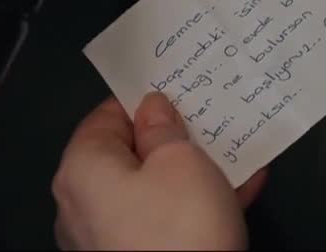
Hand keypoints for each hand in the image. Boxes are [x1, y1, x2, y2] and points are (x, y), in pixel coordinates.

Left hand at [52, 93, 266, 250]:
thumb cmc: (179, 225)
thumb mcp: (180, 160)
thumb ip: (163, 126)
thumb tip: (151, 107)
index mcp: (81, 169)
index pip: (105, 116)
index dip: (144, 99)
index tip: (181, 88)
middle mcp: (83, 204)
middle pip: (129, 155)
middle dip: (173, 136)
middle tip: (211, 116)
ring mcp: (107, 239)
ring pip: (153, 189)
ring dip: (195, 170)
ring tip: (237, 150)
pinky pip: (167, 221)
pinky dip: (199, 204)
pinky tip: (244, 188)